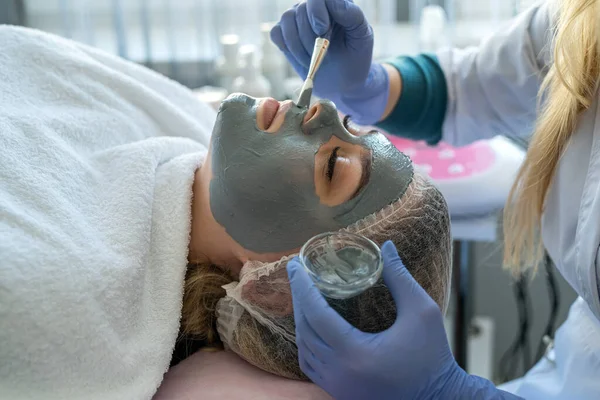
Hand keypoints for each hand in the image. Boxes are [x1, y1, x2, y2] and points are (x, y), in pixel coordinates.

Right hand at [271, 0, 388, 124]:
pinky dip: (287, 47)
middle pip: (299, 10)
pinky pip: (276, 33)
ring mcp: (298, 20)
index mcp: (334, 3)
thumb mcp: (361, 36)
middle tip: (324, 52)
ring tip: (314, 58)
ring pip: (286, 20)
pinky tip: (302, 57)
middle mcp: (314, 7)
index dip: (316, 12)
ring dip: (299, 45)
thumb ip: (352, 15)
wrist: (344, 82)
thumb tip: (332, 2)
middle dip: (310, 36)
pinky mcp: (286, 36)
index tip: (323, 31)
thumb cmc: (355, 57)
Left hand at [286, 241, 463, 399]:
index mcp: (355, 353)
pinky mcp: (341, 394)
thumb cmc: (433, 356)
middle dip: (298, 299)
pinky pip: (311, 367)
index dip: (303, 287)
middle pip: (305, 330)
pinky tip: (312, 326)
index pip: (316, 314)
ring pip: (304, 350)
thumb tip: (386, 246)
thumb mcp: (422, 311)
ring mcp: (338, 388)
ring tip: (304, 295)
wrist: (441, 399)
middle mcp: (340, 373)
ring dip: (301, 321)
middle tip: (297, 274)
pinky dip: (307, 344)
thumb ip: (400, 277)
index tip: (296, 265)